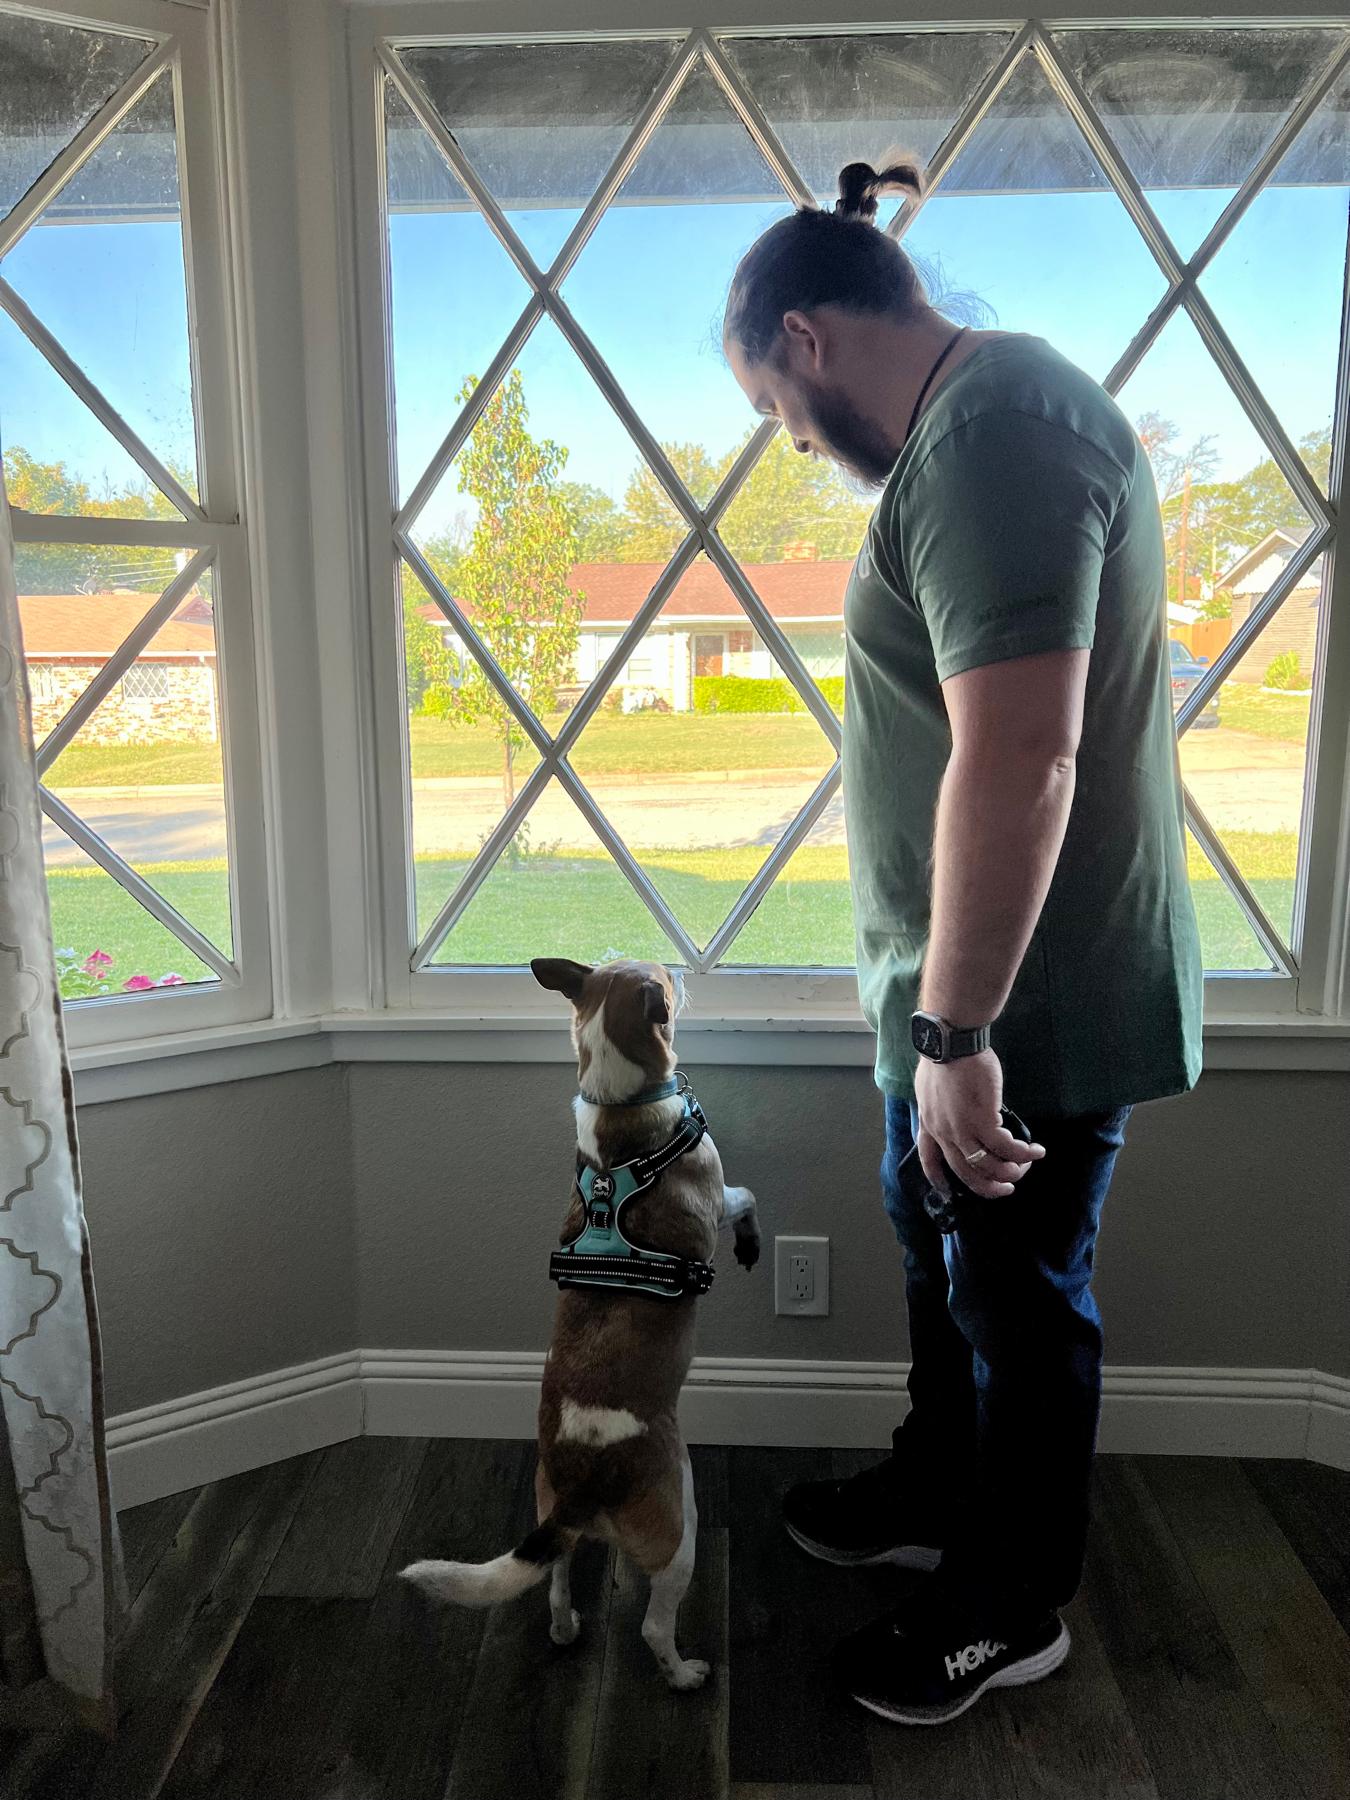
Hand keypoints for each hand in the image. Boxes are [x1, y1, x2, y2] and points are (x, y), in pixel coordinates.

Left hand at [914, 1049, 1044, 1199]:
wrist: (950, 1042)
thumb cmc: (944, 1058)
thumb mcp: (931, 1090)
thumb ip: (941, 1108)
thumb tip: (957, 1114)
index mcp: (929, 1124)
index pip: (929, 1160)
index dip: (939, 1179)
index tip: (949, 1192)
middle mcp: (944, 1132)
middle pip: (965, 1172)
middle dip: (988, 1186)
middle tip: (1006, 1189)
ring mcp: (963, 1128)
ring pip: (988, 1165)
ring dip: (1011, 1172)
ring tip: (1026, 1167)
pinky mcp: (984, 1119)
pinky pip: (1006, 1147)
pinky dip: (1023, 1153)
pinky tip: (1035, 1151)